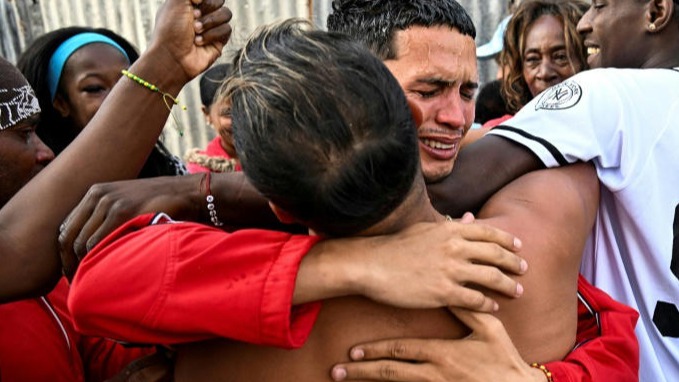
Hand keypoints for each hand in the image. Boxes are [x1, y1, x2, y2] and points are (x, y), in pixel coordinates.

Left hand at [59, 176, 201, 278]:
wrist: (190, 194)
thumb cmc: (164, 206)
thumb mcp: (130, 208)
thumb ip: (110, 221)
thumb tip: (92, 251)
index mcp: (96, 194)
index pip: (67, 228)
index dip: (65, 254)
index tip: (73, 272)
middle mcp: (98, 195)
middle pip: (69, 236)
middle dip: (69, 263)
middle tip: (77, 284)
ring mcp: (109, 202)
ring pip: (81, 242)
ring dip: (82, 266)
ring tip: (88, 284)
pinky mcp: (122, 211)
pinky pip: (97, 242)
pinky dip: (95, 260)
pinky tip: (101, 274)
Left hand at [148, 0, 231, 81]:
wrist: (172, 56)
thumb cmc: (170, 29)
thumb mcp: (175, 1)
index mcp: (190, 3)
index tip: (193, 2)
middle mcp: (202, 14)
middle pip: (220, 1)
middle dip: (207, 9)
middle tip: (193, 17)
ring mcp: (211, 27)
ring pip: (226, 14)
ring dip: (209, 22)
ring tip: (195, 31)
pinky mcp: (219, 41)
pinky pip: (227, 30)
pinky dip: (212, 35)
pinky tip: (199, 42)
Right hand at [297, 214, 525, 311]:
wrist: (371, 265)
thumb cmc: (395, 247)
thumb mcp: (424, 229)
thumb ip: (449, 226)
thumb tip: (468, 219)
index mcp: (450, 230)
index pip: (489, 233)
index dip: (508, 241)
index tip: (518, 248)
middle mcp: (455, 247)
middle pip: (497, 255)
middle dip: (515, 263)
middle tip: (524, 270)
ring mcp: (450, 270)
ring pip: (492, 278)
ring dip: (509, 286)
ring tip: (517, 291)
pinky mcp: (443, 292)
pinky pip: (475, 300)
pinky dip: (488, 304)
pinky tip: (493, 307)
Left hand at [330, 307, 545, 381]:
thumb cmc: (505, 360)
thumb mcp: (489, 330)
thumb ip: (467, 307)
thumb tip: (449, 286)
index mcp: (443, 355)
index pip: (401, 352)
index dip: (376, 351)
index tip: (353, 350)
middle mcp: (435, 375)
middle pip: (390, 373)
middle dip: (362, 371)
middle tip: (337, 370)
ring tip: (345, 379)